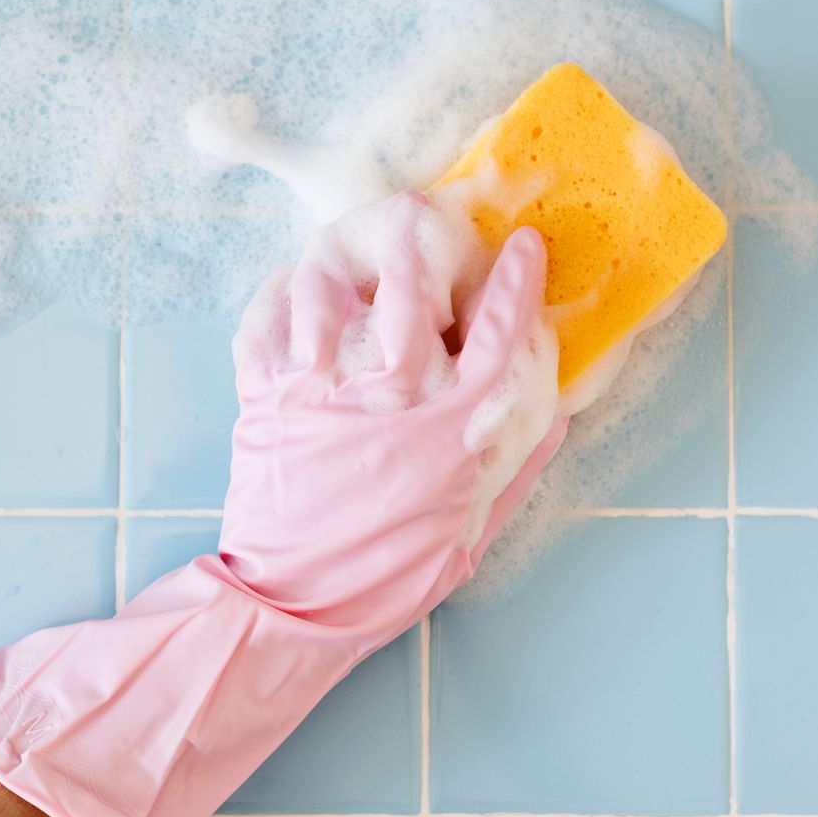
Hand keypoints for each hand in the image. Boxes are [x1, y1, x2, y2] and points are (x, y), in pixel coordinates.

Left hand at [221, 190, 565, 634]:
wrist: (296, 605)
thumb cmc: (390, 574)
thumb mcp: (474, 529)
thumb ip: (515, 464)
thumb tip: (551, 413)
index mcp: (453, 428)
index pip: (501, 330)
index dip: (518, 280)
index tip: (525, 245)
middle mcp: (391, 396)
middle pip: (410, 282)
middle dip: (421, 232)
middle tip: (424, 211)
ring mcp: (323, 390)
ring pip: (331, 287)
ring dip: (342, 255)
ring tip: (349, 243)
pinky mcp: (267, 396)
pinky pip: (266, 320)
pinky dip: (278, 293)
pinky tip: (293, 285)